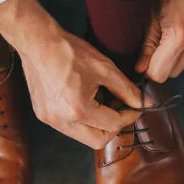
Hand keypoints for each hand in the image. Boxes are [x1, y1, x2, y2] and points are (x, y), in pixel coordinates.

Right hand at [0, 0, 142, 148]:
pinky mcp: (43, 115)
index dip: (130, 115)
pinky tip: (86, 101)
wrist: (37, 42)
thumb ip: (127, 90)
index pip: (114, 125)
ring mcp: (50, 120)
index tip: (136, 106)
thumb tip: (146, 103)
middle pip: (98, 140)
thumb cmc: (69, 51)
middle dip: (114, 127)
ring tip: (103, 102)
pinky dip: (82, 120)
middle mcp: (62, 121)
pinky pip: (69, 128)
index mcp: (79, 110)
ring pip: (83, 137)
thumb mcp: (105, 68)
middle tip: (121, 108)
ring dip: (98, 125)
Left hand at [136, 0, 183, 82]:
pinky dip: (181, 50)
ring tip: (163, 40)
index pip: (160, 73)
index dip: (148, 71)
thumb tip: (140, 68)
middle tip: (149, 51)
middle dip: (159, 66)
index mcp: (179, 35)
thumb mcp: (151, 16)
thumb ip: (147, 46)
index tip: (141, 62)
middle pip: (173, 73)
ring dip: (171, 59)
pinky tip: (175, 34)